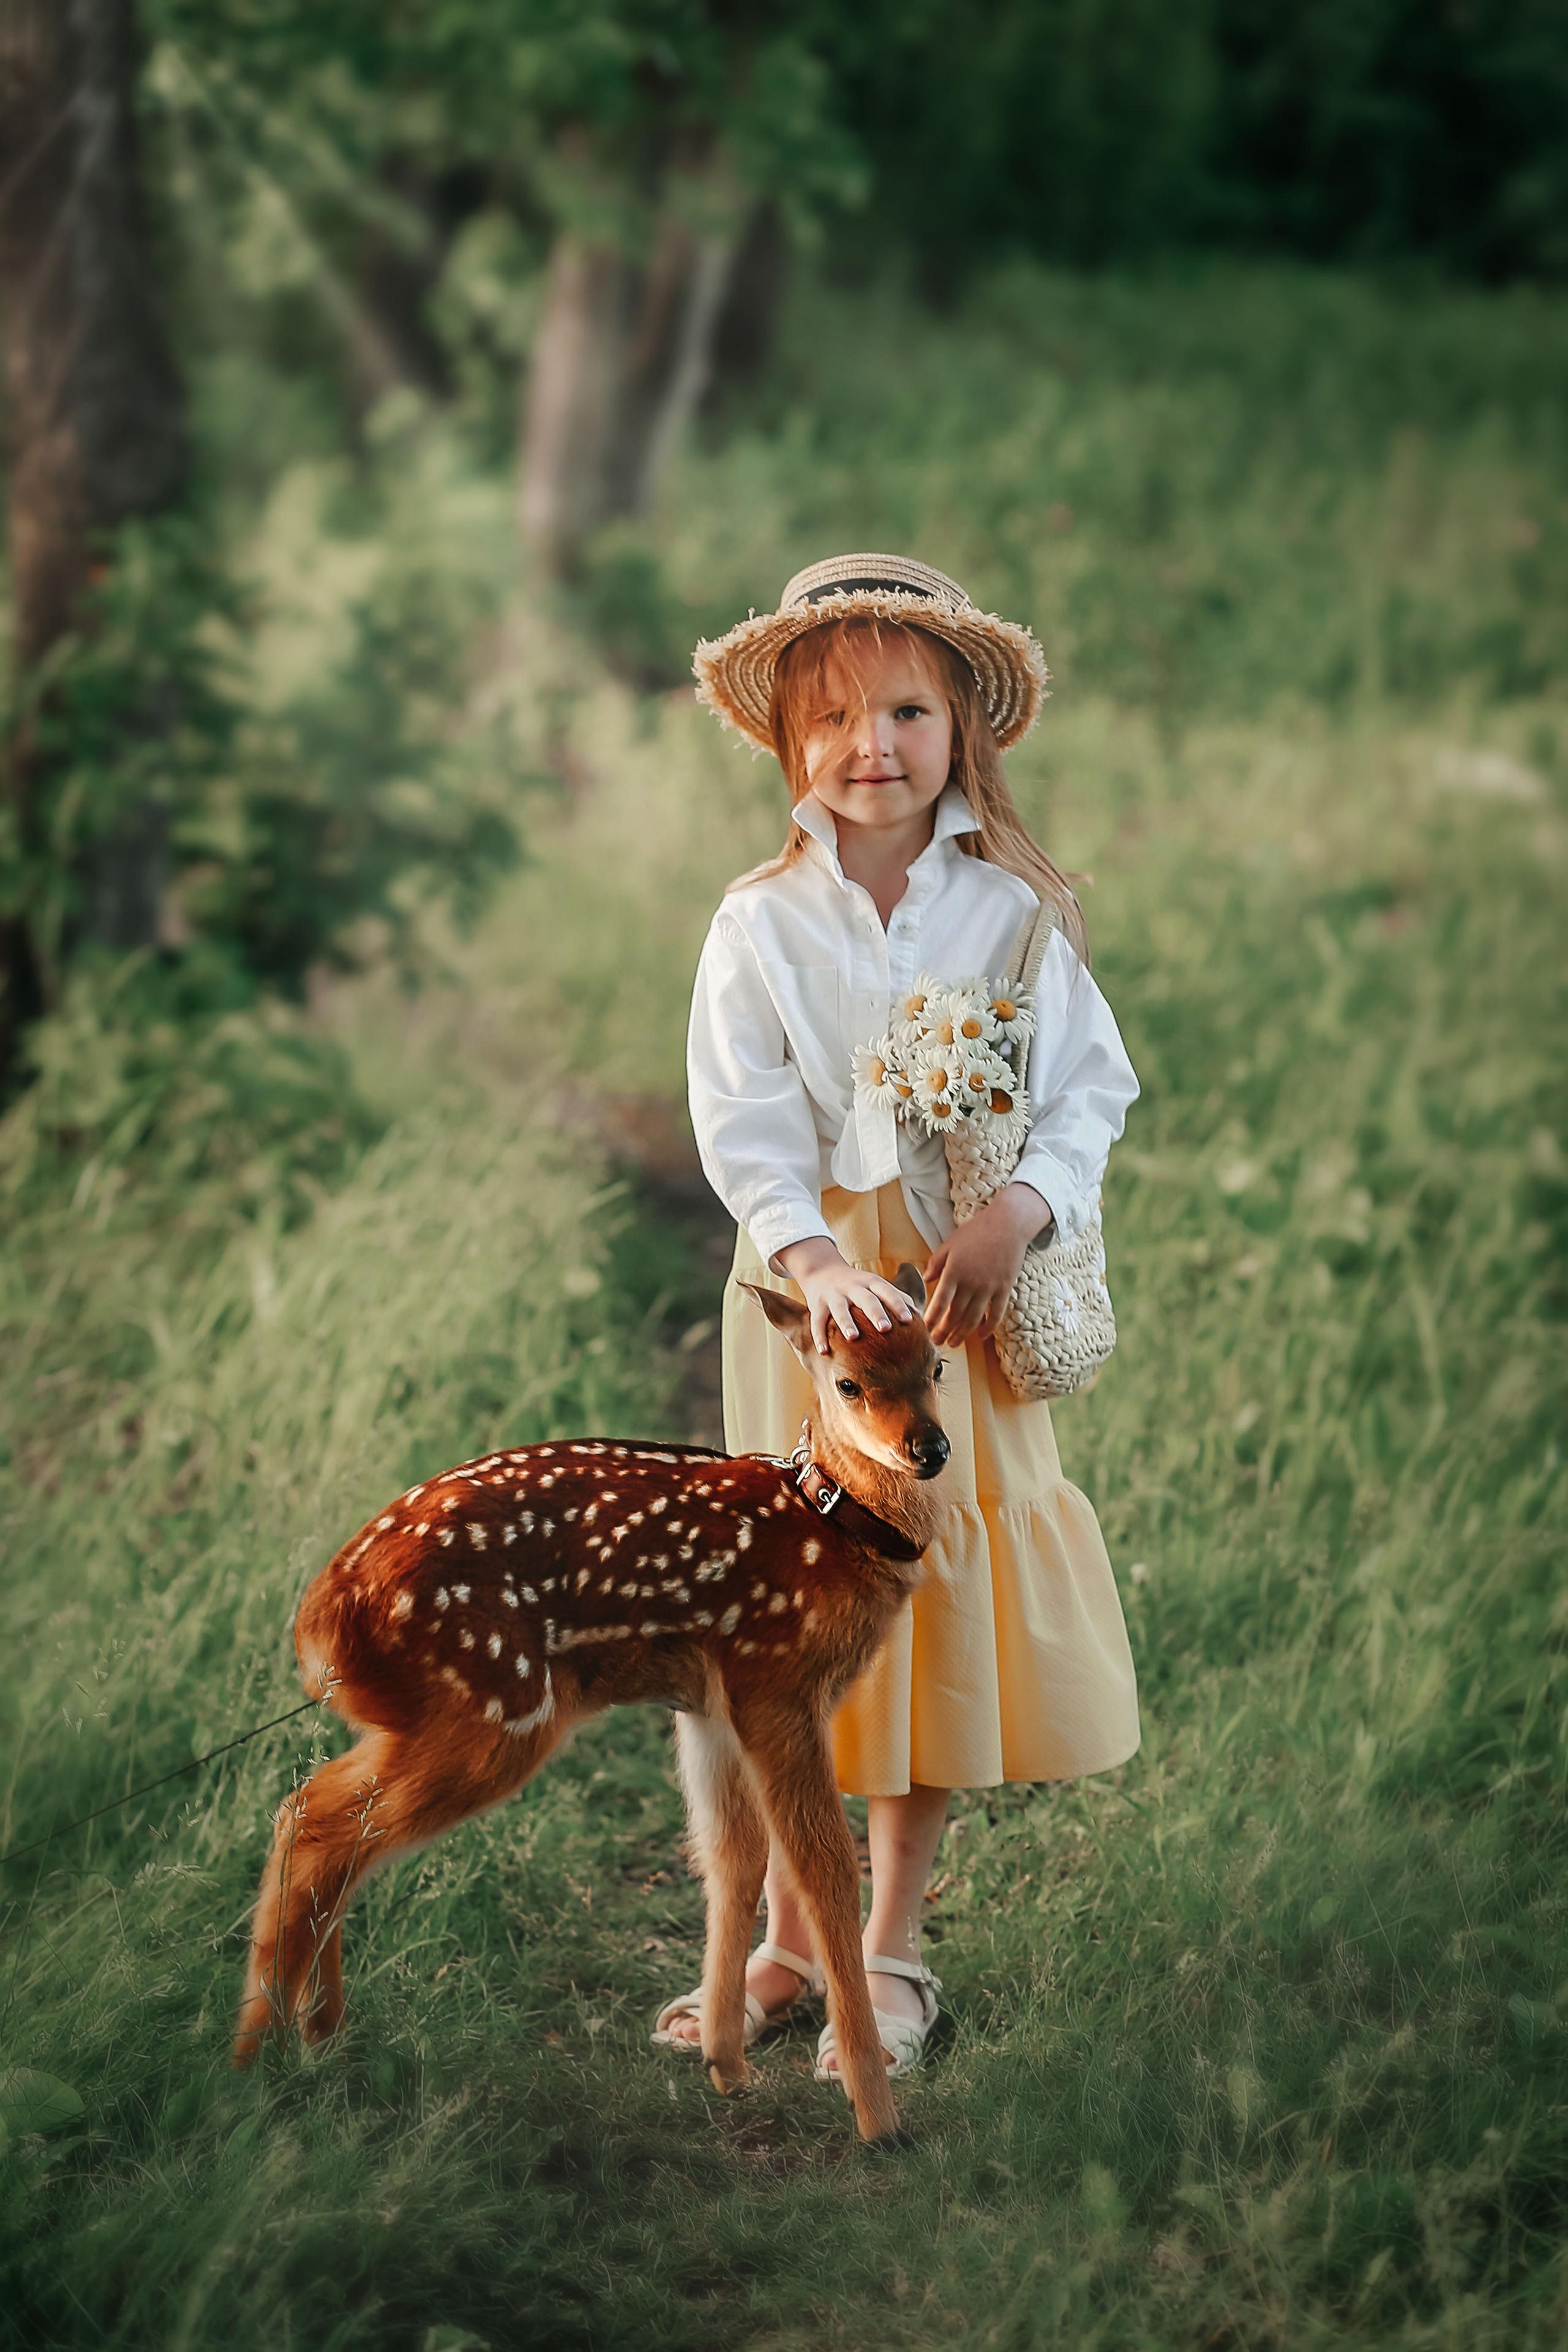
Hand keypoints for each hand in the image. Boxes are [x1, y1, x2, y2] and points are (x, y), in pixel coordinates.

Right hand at [773, 1235, 916, 1355]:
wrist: (822, 1271)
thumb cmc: (857, 1285)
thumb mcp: (876, 1285)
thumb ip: (896, 1297)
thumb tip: (919, 1317)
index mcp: (871, 1282)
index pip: (887, 1291)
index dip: (897, 1304)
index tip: (909, 1319)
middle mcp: (852, 1287)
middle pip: (865, 1299)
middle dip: (875, 1312)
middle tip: (885, 1328)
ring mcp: (834, 1295)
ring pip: (839, 1308)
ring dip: (846, 1322)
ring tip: (853, 1337)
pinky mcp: (817, 1304)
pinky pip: (817, 1320)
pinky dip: (819, 1336)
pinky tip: (824, 1351)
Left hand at [923, 1183, 1053, 1348]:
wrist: (1008, 1224)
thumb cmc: (976, 1231)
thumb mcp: (950, 1243)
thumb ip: (936, 1262)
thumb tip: (926, 1279)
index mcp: (954, 1271)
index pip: (939, 1302)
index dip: (932, 1319)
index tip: (924, 1330)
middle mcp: (971, 1283)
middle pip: (955, 1315)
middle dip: (943, 1331)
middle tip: (935, 1343)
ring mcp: (989, 1287)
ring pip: (973, 1319)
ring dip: (962, 1334)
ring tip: (953, 1343)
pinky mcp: (1004, 1289)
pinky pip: (996, 1314)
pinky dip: (988, 1327)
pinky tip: (980, 1336)